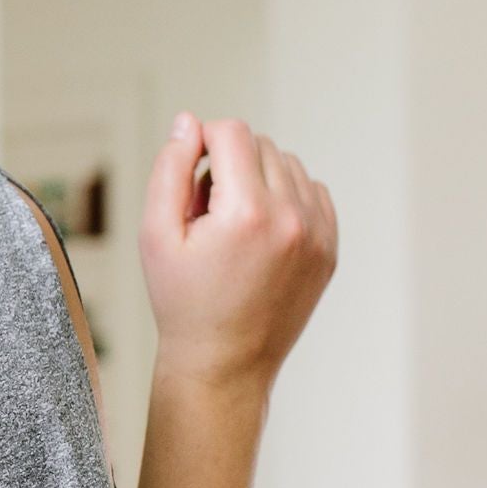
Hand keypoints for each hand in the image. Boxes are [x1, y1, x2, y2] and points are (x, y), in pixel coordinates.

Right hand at [139, 114, 337, 393]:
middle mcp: (292, 219)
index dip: (202, 141)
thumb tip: (189, 122)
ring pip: (288, 164)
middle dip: (228, 163)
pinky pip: (311, 191)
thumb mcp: (156, 234)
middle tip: (204, 212)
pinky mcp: (330, 248)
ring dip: (257, 177)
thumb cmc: (182, 302)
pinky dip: (285, 197)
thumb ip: (170, 169)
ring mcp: (318, 235)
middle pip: (261, 145)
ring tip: (232, 225)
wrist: (225, 365)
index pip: (232, 133)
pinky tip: (259, 232)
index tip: (189, 175)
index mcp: (248, 213)